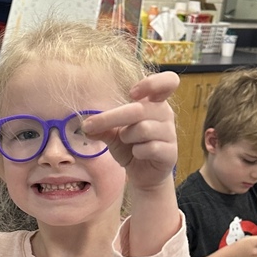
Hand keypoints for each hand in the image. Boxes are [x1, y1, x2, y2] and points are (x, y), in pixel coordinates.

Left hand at [81, 71, 179, 191]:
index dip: (151, 83)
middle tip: (89, 126)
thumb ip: (102, 128)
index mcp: (155, 103)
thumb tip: (86, 126)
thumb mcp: (114, 135)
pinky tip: (137, 154)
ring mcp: (170, 133)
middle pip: (139, 109)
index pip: (167, 81)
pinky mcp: (170, 153)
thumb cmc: (131, 147)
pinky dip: (137, 152)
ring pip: (143, 129)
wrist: (144, 175)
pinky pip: (150, 148)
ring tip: (127, 142)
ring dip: (127, 137)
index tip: (131, 94)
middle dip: (110, 118)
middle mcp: (165, 114)